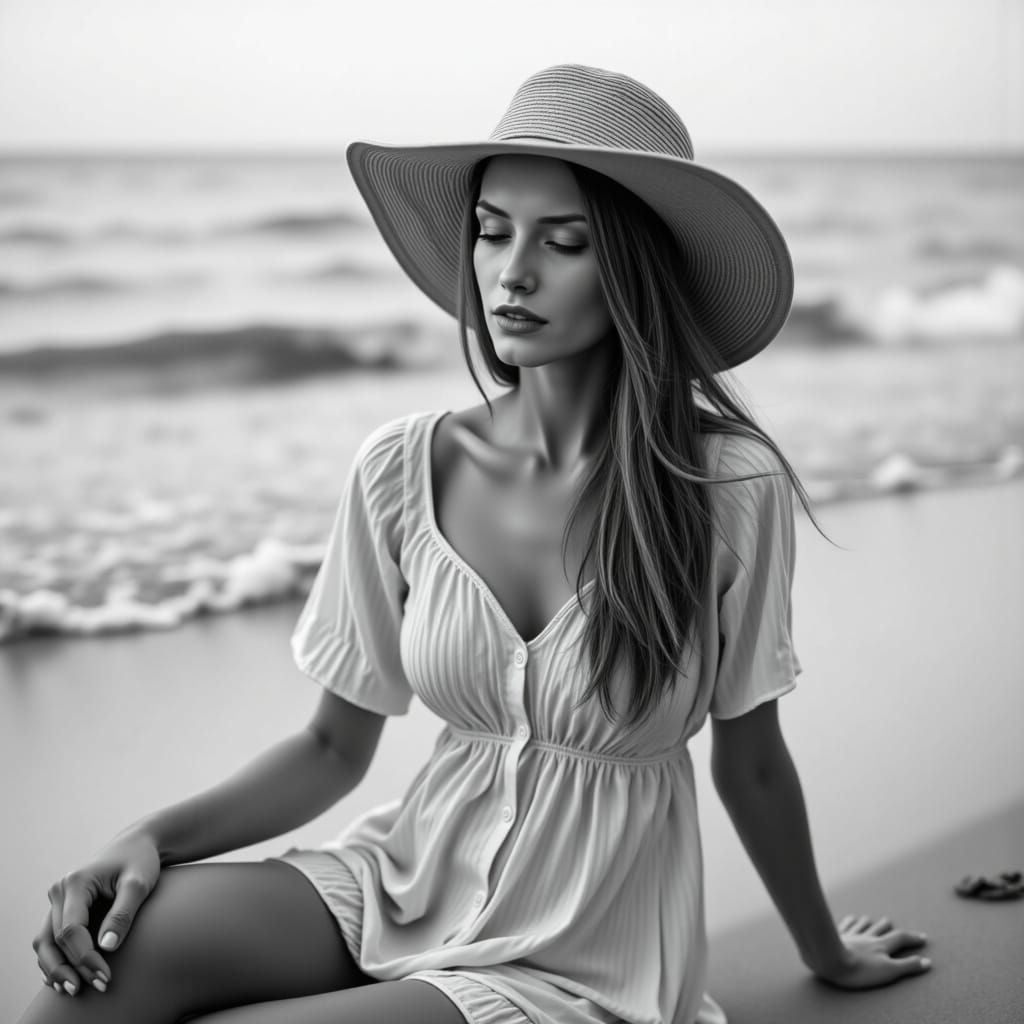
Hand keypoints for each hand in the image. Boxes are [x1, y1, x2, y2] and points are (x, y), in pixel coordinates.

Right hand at [33, 831, 160, 996]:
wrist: (137, 845)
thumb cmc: (140, 861)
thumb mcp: (139, 883)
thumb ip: (123, 913)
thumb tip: (107, 947)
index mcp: (76, 882)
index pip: (71, 930)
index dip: (85, 957)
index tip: (105, 976)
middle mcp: (60, 891)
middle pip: (53, 940)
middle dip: (71, 968)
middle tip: (96, 986)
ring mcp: (58, 900)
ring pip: (45, 943)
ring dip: (57, 969)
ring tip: (75, 990)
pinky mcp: (62, 909)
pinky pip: (50, 939)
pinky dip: (55, 959)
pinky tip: (66, 978)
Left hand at [814, 914, 931, 989]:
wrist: (831, 960)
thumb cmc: (861, 970)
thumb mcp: (889, 971)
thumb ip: (908, 966)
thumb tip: (927, 962)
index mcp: (881, 945)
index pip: (900, 939)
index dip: (912, 938)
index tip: (923, 937)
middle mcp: (867, 937)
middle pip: (879, 929)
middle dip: (886, 927)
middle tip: (890, 922)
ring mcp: (851, 935)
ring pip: (862, 925)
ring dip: (868, 922)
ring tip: (868, 918)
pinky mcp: (837, 936)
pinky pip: (846, 925)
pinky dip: (850, 921)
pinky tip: (850, 918)